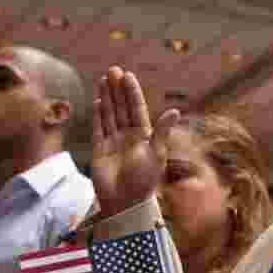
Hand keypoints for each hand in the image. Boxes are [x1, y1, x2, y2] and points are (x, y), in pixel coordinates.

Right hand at [91, 67, 179, 217]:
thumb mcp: (157, 154)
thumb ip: (163, 131)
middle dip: (118, 89)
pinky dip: (98, 115)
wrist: (125, 202)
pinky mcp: (99, 150)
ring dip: (107, 97)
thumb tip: (175, 110)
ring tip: (104, 79)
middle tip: (114, 69)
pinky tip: (98, 101)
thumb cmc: (145, 180)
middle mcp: (129, 136)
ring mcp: (113, 142)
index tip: (128, 76)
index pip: (137, 109)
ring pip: (110, 114)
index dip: (132, 93)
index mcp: (144, 136)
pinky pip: (98, 128)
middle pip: (122, 108)